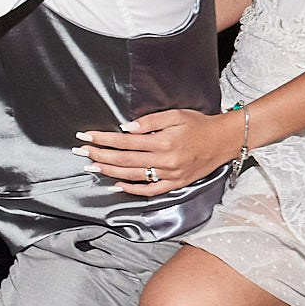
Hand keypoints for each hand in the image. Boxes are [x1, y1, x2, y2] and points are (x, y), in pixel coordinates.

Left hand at [75, 108, 240, 194]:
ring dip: (109, 172)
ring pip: (133, 176)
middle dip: (99, 156)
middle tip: (81, 153)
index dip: (103, 139)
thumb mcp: (176, 115)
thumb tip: (125, 129)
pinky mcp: (176, 184)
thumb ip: (150, 122)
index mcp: (163, 142)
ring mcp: (170, 175)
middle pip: (124, 161)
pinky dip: (132, 189)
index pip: (125, 142)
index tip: (86, 137)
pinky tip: (117, 185)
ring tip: (92, 167)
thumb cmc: (199, 125)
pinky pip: (150, 190)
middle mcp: (165, 161)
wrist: (224, 141)